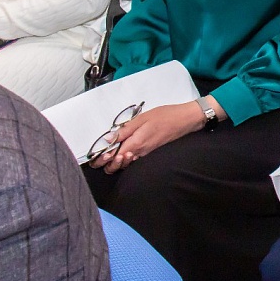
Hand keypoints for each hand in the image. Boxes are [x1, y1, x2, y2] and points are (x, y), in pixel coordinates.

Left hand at [89, 101, 206, 173]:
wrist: (185, 120)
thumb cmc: (165, 116)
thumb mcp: (143, 118)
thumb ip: (125, 129)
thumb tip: (108, 139)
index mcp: (135, 143)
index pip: (113, 157)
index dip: (101, 158)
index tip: (94, 155)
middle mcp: (139, 152)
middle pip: (117, 165)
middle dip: (105, 164)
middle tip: (99, 156)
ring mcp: (145, 153)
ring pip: (125, 163)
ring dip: (114, 161)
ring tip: (109, 152)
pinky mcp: (149, 152)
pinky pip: (133, 159)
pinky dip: (125, 158)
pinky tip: (122, 151)